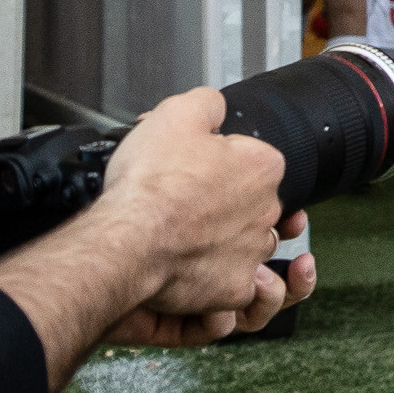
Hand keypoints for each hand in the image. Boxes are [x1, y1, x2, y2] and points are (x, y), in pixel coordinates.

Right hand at [89, 89, 303, 345]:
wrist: (127, 241)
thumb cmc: (151, 184)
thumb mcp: (176, 115)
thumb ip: (206, 104)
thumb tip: (215, 105)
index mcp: (262, 167)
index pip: (251, 159)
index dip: (218, 161)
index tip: (192, 167)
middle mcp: (266, 211)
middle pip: (250, 203)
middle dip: (222, 203)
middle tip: (185, 203)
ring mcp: (251, 252)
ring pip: (245, 244)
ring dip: (222, 242)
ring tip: (187, 238)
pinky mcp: (233, 288)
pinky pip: (233, 285)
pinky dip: (214, 279)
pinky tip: (190, 269)